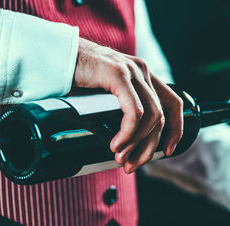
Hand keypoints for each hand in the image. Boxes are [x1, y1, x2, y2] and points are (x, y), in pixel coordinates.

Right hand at [73, 38, 182, 172]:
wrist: (53, 55)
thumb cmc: (75, 78)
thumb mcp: (105, 95)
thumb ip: (119, 110)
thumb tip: (125, 145)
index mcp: (142, 76)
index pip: (173, 103)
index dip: (176, 128)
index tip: (167, 151)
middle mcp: (142, 71)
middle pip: (161, 116)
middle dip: (149, 147)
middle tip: (131, 165)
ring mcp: (132, 71)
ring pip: (151, 117)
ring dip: (137, 143)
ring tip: (120, 158)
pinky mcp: (118, 75)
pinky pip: (134, 112)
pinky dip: (128, 133)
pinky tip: (116, 144)